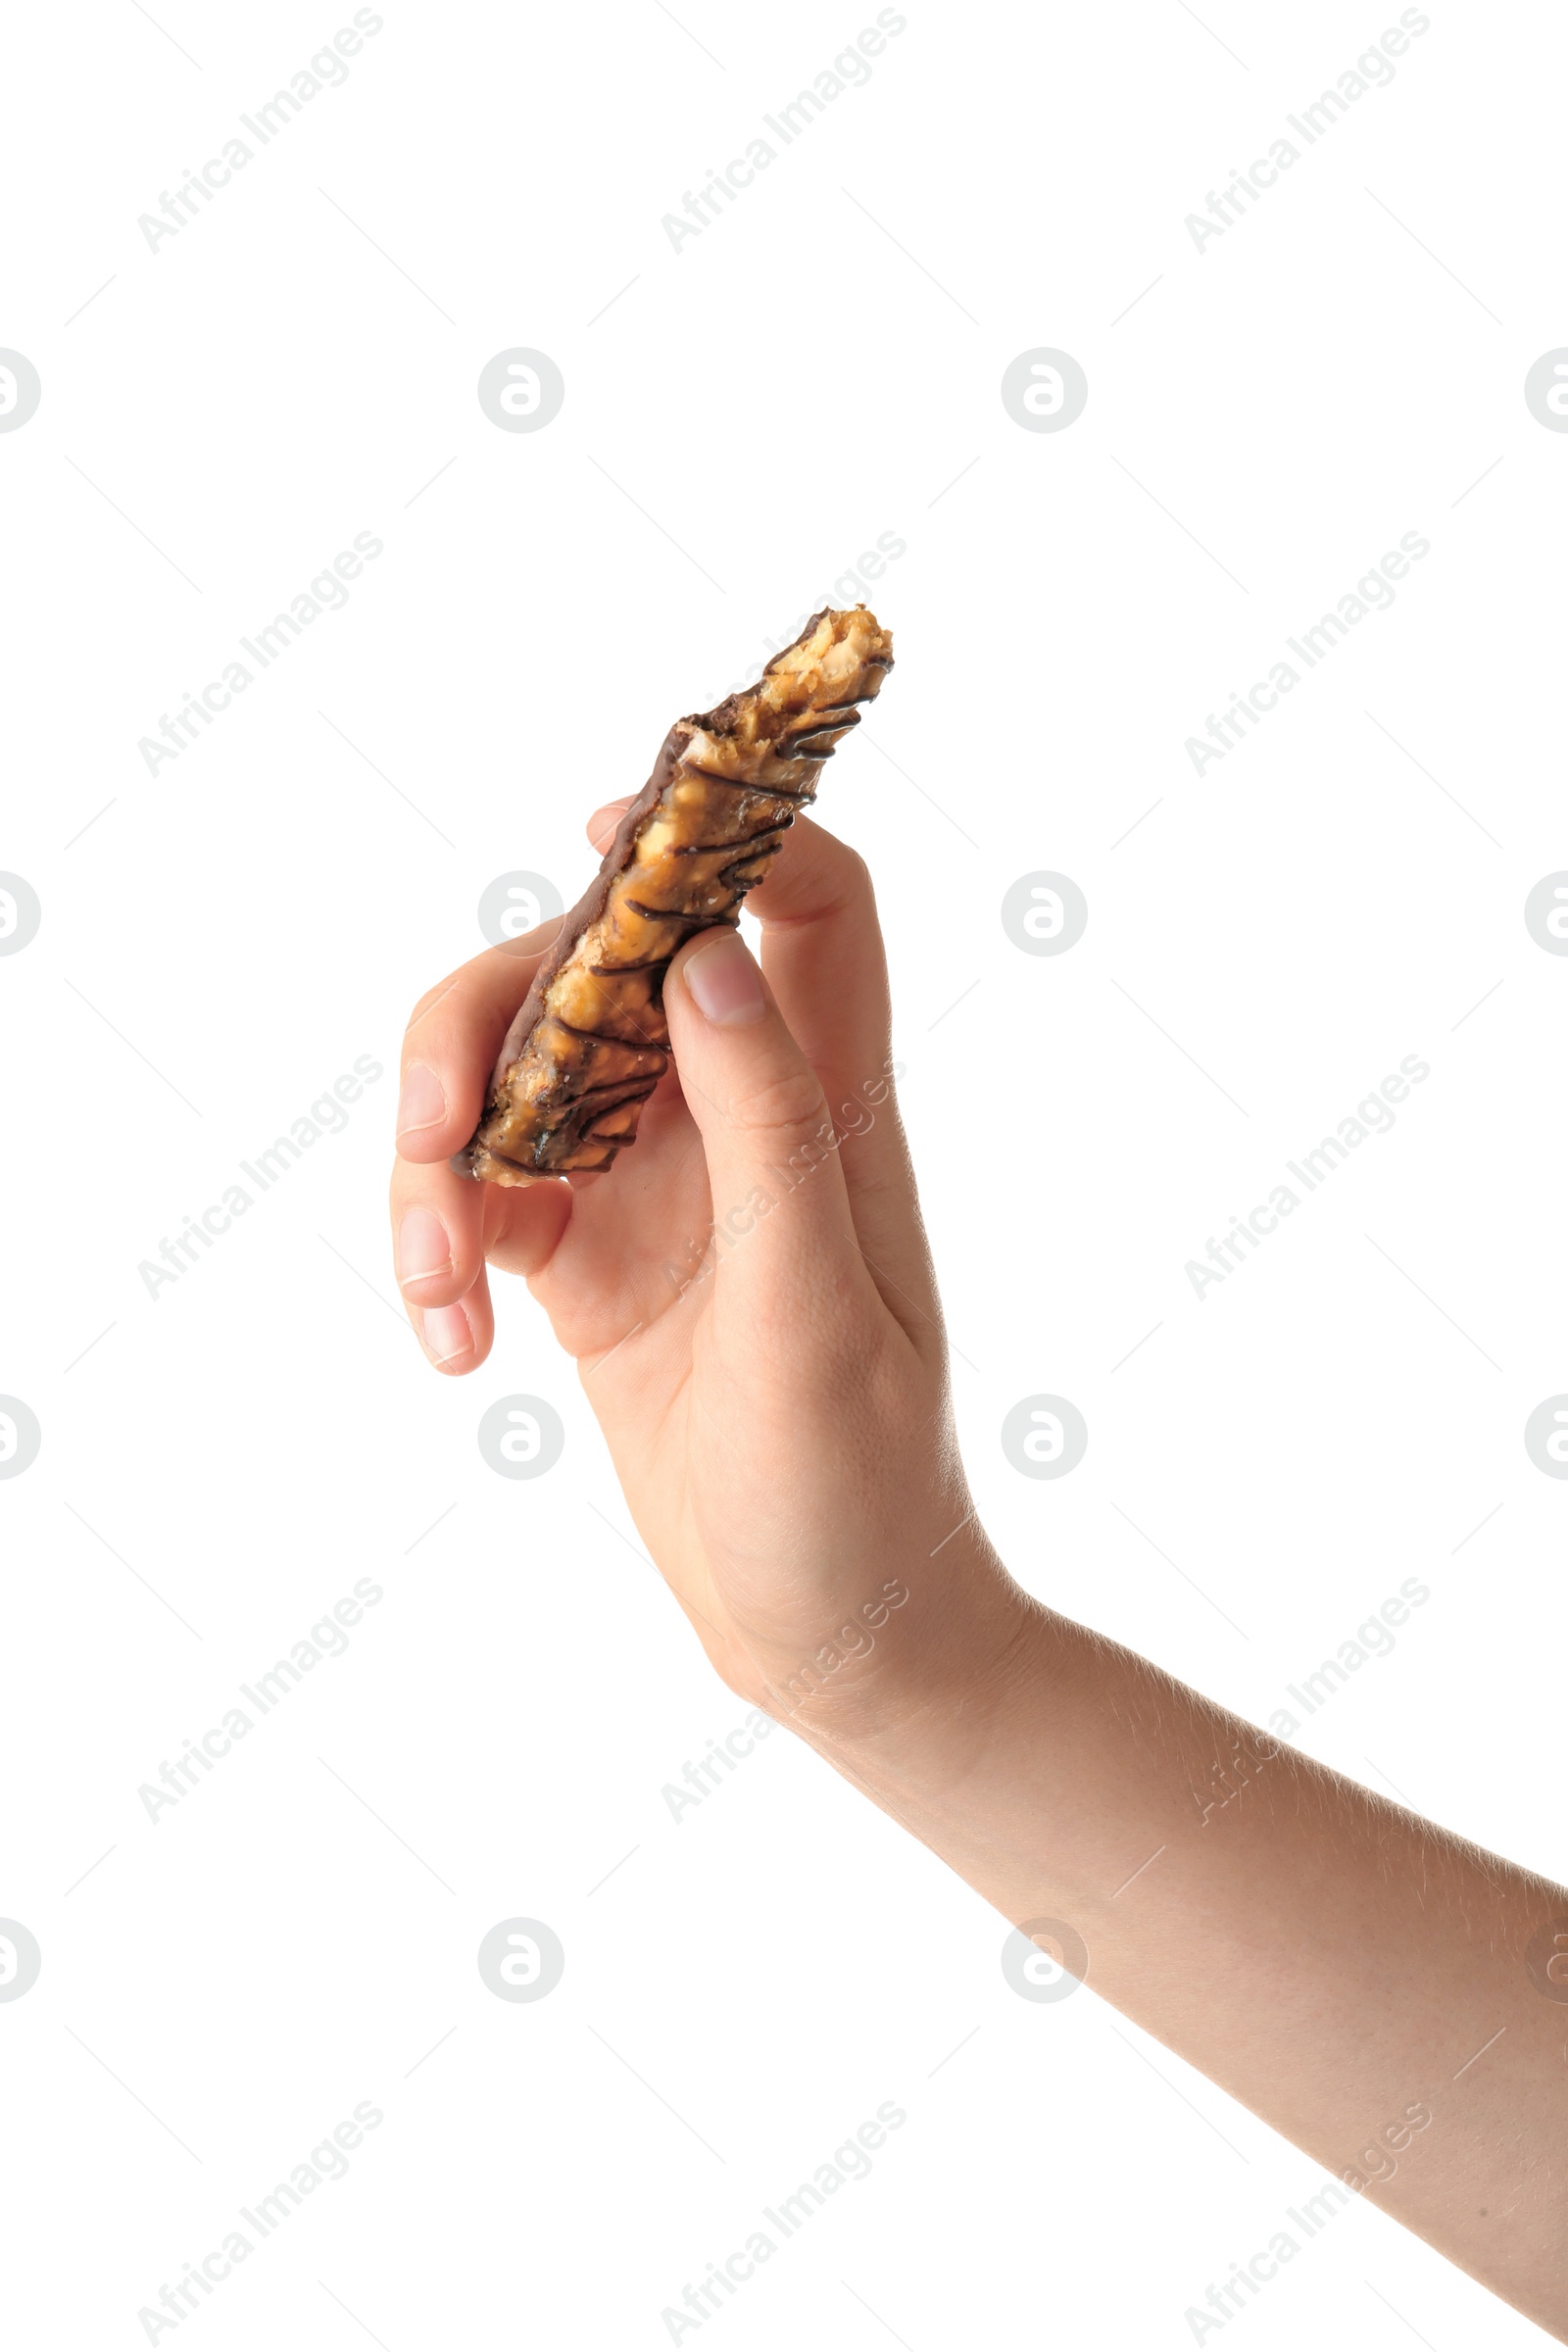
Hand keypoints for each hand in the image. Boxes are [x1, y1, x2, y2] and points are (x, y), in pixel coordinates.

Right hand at [389, 808, 1029, 1731]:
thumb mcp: (819, 1317)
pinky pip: (485, 1197)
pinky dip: (441, 1250)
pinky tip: (452, 1347)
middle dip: (489, 1020)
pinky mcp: (588, 1262)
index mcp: (830, 1108)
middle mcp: (737, 1121)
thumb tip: (707, 957)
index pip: (811, 907)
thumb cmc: (859, 1489)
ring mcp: (654, 1186)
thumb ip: (772, 1133)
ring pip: (516, 1080)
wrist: (828, 1636)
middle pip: (597, 973)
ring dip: (440, 1161)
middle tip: (433, 1126)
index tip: (611, 832)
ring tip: (438, 1291)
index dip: (726, 833)